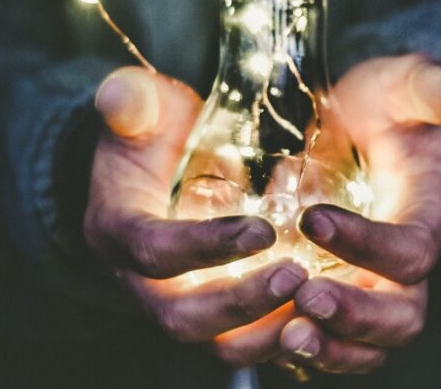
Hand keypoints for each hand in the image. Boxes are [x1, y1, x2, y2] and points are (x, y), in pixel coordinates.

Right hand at [84, 67, 307, 356]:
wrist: (155, 162)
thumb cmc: (152, 131)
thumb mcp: (140, 106)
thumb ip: (131, 100)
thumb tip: (118, 96)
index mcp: (117, 230)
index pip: (153, 251)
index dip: (204, 247)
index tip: (262, 230)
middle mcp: (140, 280)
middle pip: (181, 317)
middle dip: (240, 304)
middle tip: (296, 276)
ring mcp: (177, 302)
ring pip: (215, 343)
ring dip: (265, 332)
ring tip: (317, 303)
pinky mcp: (212, 313)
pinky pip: (244, 342)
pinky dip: (281, 337)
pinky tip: (323, 316)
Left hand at [275, 54, 440, 375]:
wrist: (359, 126)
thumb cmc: (381, 106)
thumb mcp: (399, 85)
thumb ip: (424, 86)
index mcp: (430, 213)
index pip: (412, 249)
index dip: (368, 244)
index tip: (311, 219)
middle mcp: (409, 262)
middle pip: (402, 315)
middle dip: (356, 316)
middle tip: (305, 299)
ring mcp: (376, 285)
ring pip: (370, 344)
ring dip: (331, 348)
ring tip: (286, 336)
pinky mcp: (345, 294)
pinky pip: (335, 342)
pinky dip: (307, 349)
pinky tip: (265, 337)